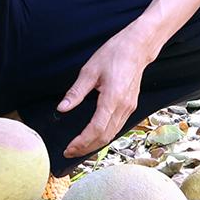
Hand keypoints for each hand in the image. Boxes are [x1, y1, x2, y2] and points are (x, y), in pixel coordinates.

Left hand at [58, 29, 154, 158]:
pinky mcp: (130, 106)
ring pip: (112, 134)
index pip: (96, 129)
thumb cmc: (114, 54)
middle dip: (86, 148)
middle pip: (105, 137)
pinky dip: (104, 136)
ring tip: (79, 147)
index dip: (82, 142)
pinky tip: (93, 137)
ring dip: (95, 144)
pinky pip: (117, 127)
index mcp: (112, 98)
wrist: (137, 47)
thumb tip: (62, 108)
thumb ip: (75, 92)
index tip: (69, 148)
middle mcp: (123, 107)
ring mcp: (129, 107)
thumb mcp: (89, 71)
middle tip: (70, 152)